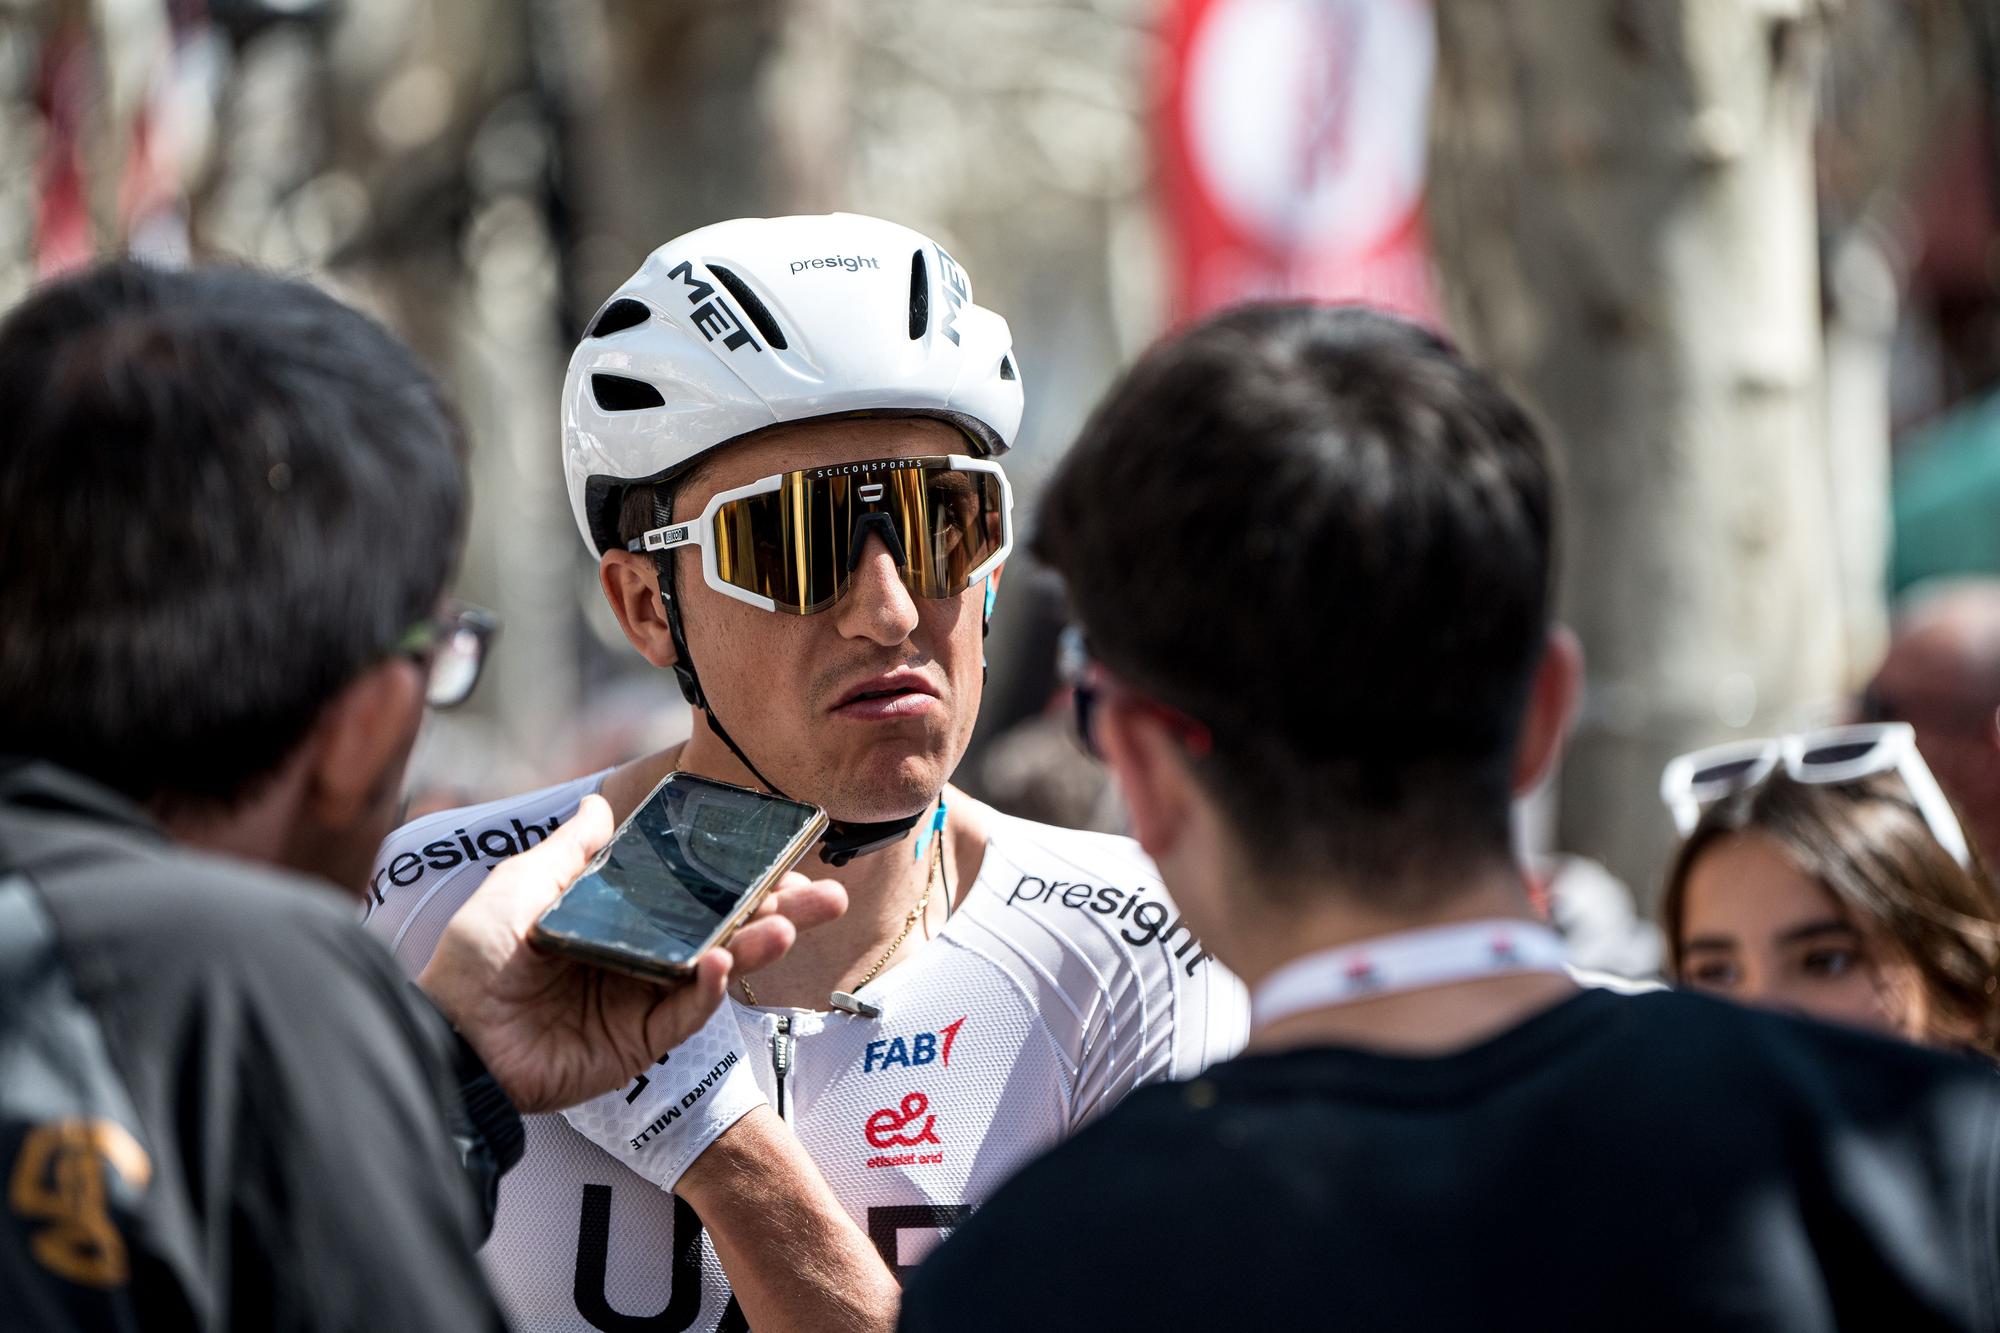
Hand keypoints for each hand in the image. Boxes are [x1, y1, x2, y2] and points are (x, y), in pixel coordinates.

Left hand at [417, 794, 845, 1113]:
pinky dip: (708, 991)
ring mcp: (644, 1000)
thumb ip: (570, 852)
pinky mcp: (640, 1043)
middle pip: (723, 927)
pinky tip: (720, 963)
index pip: (694, 888)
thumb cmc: (475, 960)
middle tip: (827, 896)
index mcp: (618, 915)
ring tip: (786, 927)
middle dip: (778, 911)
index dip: (739, 872)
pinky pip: (685, 1014)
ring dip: (755, 946)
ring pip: (718, 968)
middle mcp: (641, 954)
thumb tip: (599, 803)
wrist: (452, 1039)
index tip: (782, 850)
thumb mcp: (520, 888)